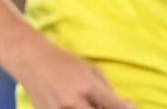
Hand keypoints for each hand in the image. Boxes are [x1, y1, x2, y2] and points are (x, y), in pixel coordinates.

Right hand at [7, 33, 134, 108]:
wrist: (34, 62)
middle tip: (109, 106)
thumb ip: (106, 89)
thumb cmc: (66, 63)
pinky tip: (79, 104)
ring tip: (90, 102)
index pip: (113, 105)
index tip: (131, 108)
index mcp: (87, 87)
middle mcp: (72, 101)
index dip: (124, 108)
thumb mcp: (92, 69)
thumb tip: (120, 105)